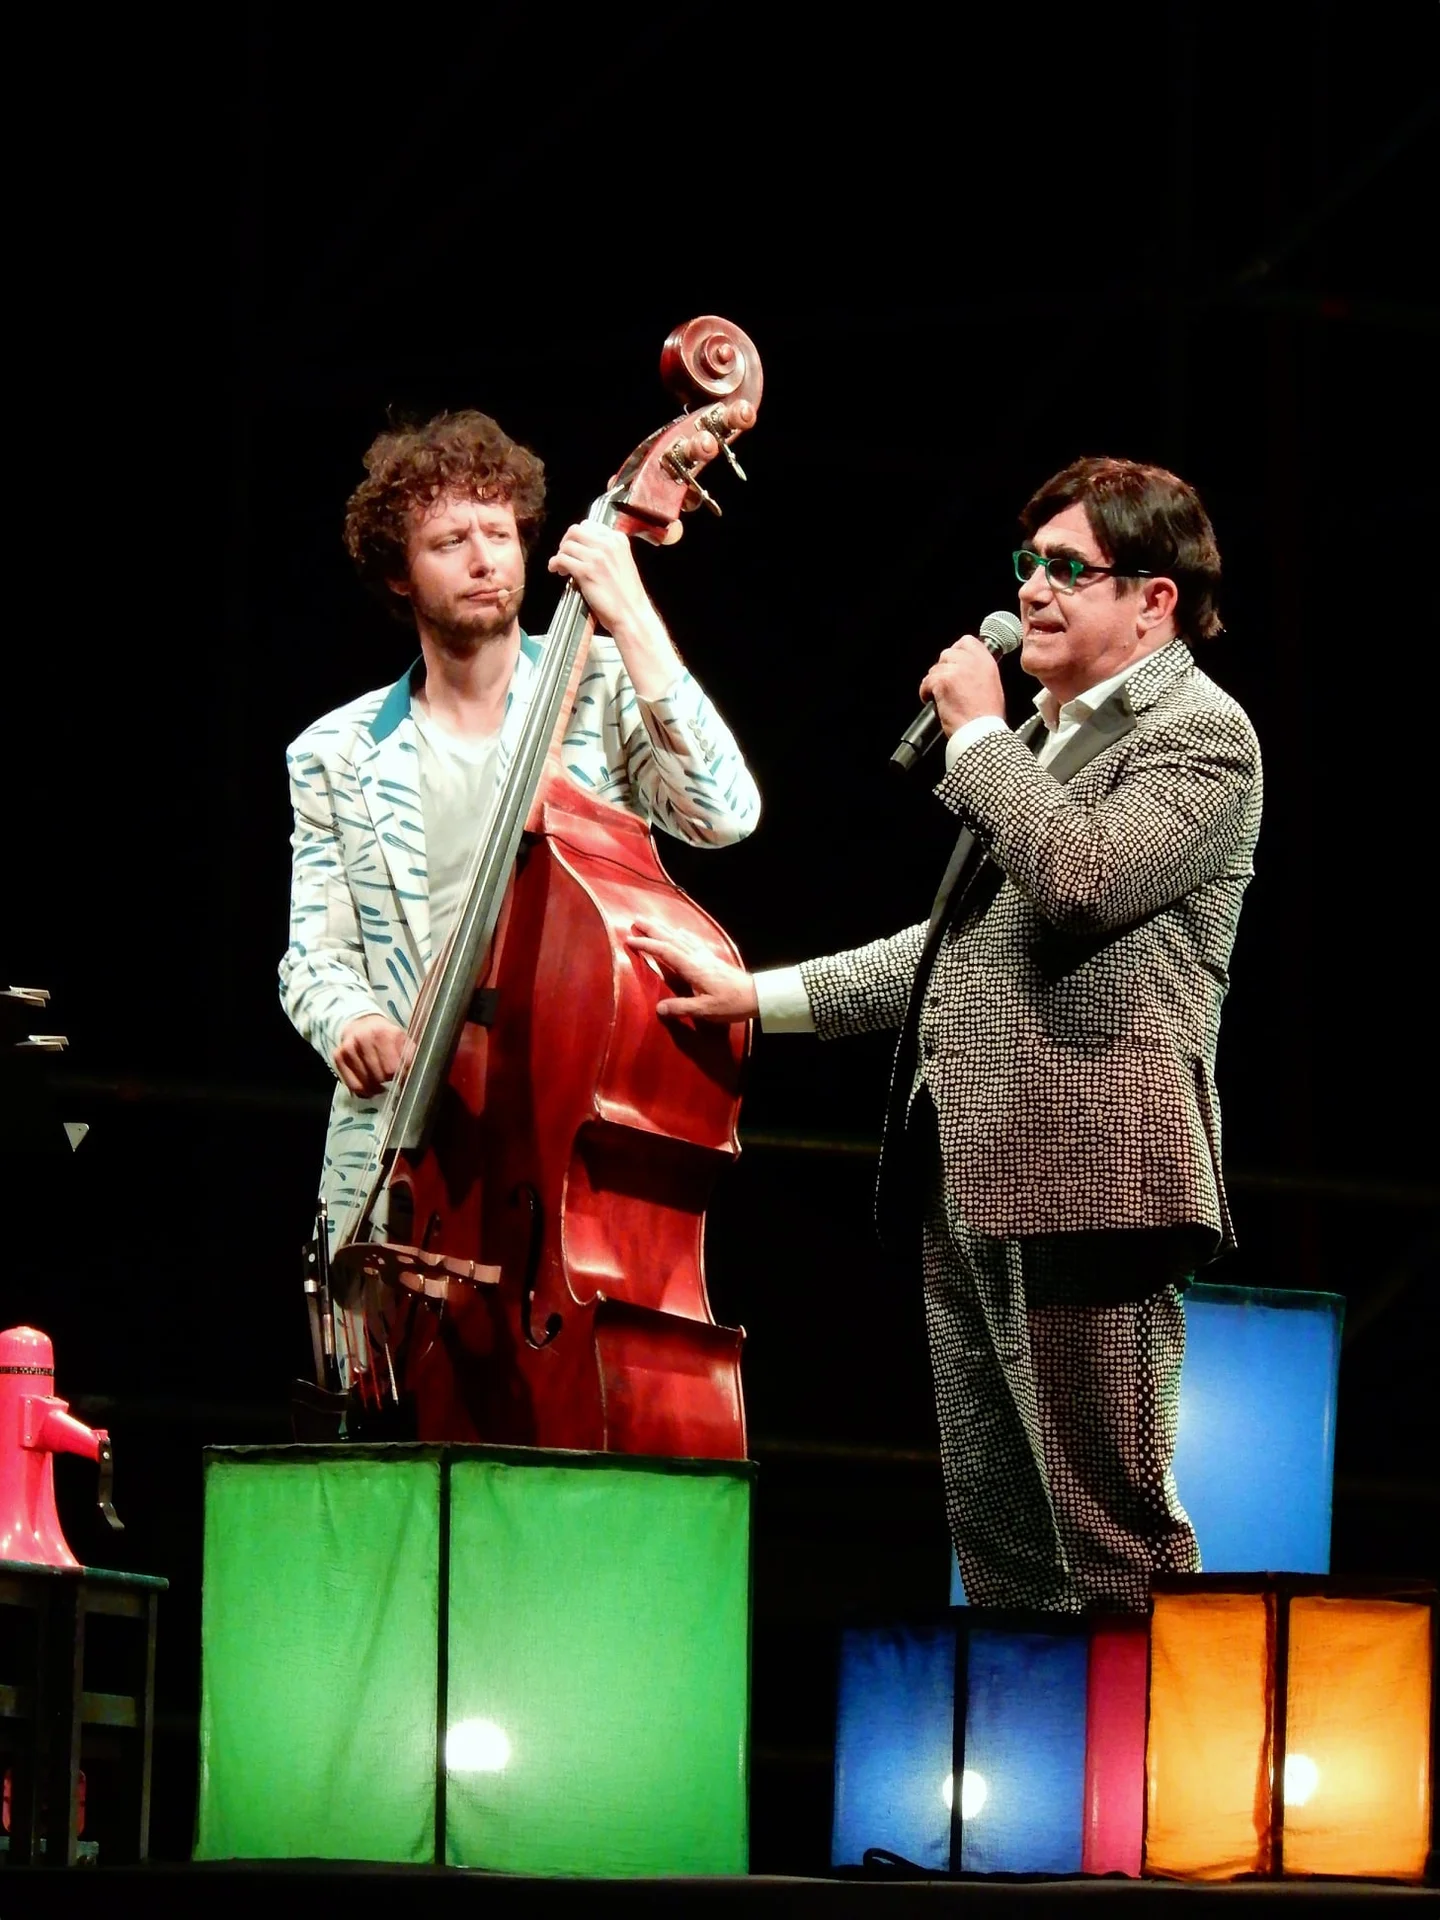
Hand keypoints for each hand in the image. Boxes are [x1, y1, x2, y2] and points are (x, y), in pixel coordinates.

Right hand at [333, 1013, 408, 1096]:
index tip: (403, 1079)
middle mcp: (365, 1039)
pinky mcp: (338, 1056)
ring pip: (366, 1084)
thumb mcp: (403, 1040)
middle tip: (391, 1079)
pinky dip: (364, 1091)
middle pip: (380, 1077)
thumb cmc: (387, 1036)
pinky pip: (353, 1086)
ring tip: (381, 1084)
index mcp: (386, 1033)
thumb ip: (411, 1057)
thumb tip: (417, 1077)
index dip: (401, 1077)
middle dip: (388, 1081)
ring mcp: (349, 1048)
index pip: (394, 1068)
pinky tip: (370, 1087)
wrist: (362, 1023)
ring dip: (376, 1088)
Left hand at [547, 519, 680, 695]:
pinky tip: (556, 571)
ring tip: (561, 567)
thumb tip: (584, 547)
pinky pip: (561, 559)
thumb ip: (608, 551)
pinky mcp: (586, 572)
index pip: (589, 525)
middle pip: (575, 531)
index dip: (578, 536)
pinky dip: (555, 564)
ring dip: (560, 555)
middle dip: (566, 542)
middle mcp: (608, 544)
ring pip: (566, 545)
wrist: (632, 614)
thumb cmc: (627, 595)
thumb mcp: (623, 562)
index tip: (575, 547)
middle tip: (564, 555)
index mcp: (619, 540)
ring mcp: (597, 557)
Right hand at [627, 918, 757, 1022]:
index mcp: (692, 967)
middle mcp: (697, 957)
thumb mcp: (704, 1010)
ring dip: (664, 929)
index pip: (665, 951)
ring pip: (680, 937)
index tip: (630, 939)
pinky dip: (681, 934)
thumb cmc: (731, 1003)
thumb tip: (658, 1008)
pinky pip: (692, 941)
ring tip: (652, 923)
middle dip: (652, 929)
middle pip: (671, 938)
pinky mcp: (712, 958)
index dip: (647, 944)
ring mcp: (705, 956)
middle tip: (636, 919)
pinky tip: (680, 932)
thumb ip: (681, 1008)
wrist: (756, 996)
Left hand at [919, 636, 1005, 736]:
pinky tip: (935, 703)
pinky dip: (926, 693)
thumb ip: (978, 671)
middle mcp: (972, 661)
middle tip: (946, 685)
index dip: (957, 651)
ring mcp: (956, 670)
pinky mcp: (943, 681)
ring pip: (935, 669)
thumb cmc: (987, 716)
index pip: (966, 641)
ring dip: (935, 682)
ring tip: (942, 698)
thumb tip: (965, 669)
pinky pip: (926, 682)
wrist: (981, 732)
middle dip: (944, 669)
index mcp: (986, 662)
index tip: (953, 664)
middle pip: (946, 653)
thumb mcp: (992, 685)